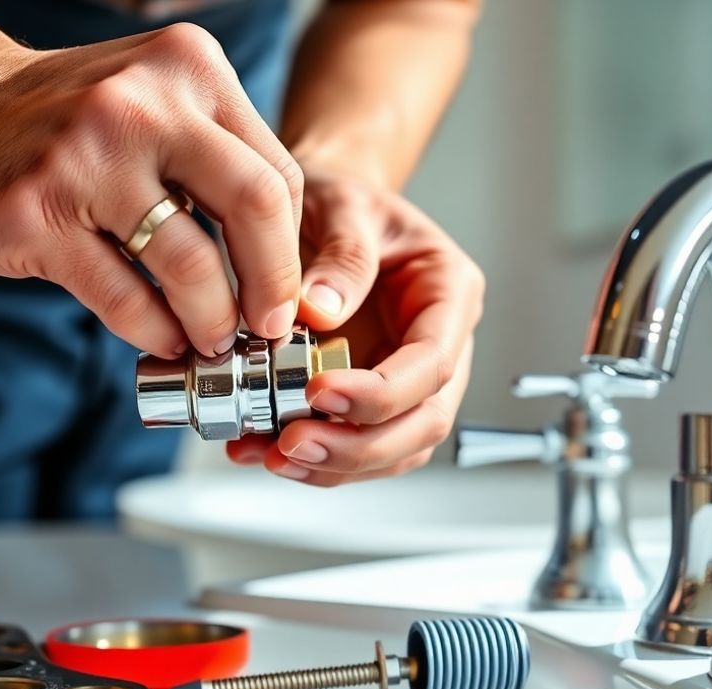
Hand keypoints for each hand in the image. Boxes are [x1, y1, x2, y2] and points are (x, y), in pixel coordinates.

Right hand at [0, 23, 302, 356]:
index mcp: (189, 70)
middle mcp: (142, 105)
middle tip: (267, 328)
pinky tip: (163, 338)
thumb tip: (279, 270)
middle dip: (272, 286)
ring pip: (188, 264)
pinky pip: (121, 296)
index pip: (277, 173)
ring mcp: (84, 159)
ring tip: (211, 341)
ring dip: (211, 320)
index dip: (289, 249)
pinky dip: (154, 330)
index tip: (282, 293)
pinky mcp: (35, 217)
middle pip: (252, 206)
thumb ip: (219, 162)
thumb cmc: (70, 121)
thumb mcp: (157, 102)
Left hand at [226, 171, 484, 484]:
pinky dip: (311, 461)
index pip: (432, 364)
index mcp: (449, 294)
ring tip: (272, 455)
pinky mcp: (368, 401)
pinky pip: (352, 446)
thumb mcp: (345, 204)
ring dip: (334, 465)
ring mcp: (406, 380)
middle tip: (293, 442)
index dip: (381, 392)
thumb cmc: (346, 200)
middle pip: (422, 423)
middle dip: (358, 446)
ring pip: (392, 449)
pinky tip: (262, 450)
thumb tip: (319, 310)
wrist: (325, 210)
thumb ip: (343, 254)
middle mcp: (438, 346)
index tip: (321, 392)